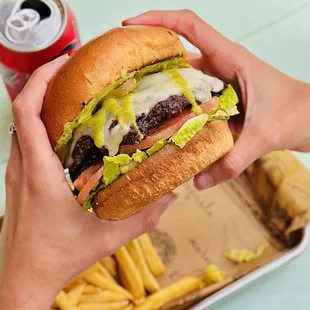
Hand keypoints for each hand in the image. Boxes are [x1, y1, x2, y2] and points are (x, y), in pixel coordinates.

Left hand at [0, 55, 175, 309]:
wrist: (24, 277)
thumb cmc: (58, 257)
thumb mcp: (108, 238)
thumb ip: (143, 217)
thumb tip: (169, 197)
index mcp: (41, 174)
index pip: (28, 112)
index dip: (41, 81)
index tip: (63, 64)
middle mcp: (24, 166)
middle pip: (24, 109)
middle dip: (46, 82)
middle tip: (76, 72)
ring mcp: (17, 172)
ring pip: (23, 123)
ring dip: (43, 101)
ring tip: (74, 92)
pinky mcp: (18, 179)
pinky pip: (26, 139)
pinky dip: (42, 122)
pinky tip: (67, 127)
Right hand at [123, 10, 309, 188]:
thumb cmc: (295, 113)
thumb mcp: (263, 137)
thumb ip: (232, 161)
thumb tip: (198, 181)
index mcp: (230, 59)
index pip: (190, 26)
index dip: (159, 19)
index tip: (132, 24)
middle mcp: (220, 66)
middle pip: (177, 51)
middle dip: (149, 56)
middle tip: (123, 71)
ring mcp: (218, 82)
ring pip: (182, 75)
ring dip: (159, 83)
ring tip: (134, 98)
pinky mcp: (218, 97)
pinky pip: (190, 95)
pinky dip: (174, 102)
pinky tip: (162, 120)